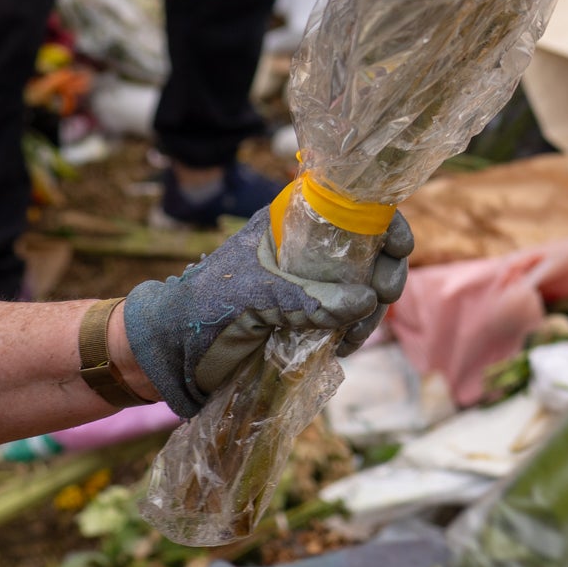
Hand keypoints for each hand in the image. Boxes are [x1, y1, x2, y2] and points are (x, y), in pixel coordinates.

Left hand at [122, 212, 412, 415]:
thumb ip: (309, 297)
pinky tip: (345, 345)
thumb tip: (367, 301)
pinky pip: (348, 321)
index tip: (398, 247)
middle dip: (385, 273)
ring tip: (355, 334)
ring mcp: (309, 288)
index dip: (383, 224)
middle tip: (382, 295)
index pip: (351, 211)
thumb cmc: (203, 310)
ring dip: (371, 311)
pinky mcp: (308, 321)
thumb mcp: (256, 296)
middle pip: (369, 252)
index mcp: (290, 228)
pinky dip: (355, 332)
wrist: (169, 355)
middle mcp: (305, 254)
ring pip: (364, 290)